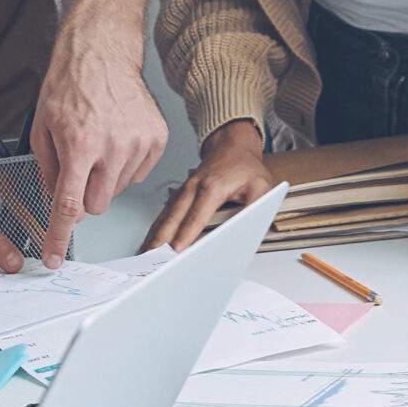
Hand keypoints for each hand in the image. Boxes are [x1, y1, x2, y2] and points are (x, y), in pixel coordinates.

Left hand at [31, 55, 168, 266]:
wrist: (101, 55)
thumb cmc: (69, 87)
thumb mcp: (42, 129)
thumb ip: (48, 171)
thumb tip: (55, 203)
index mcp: (80, 145)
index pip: (69, 205)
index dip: (59, 235)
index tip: (54, 257)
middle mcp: (113, 147)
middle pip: (97, 204)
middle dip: (83, 196)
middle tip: (78, 169)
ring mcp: (139, 143)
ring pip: (117, 190)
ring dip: (104, 178)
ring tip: (98, 143)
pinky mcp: (156, 139)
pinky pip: (137, 174)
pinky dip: (123, 165)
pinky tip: (115, 140)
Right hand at [144, 120, 273, 249]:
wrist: (232, 146)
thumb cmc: (245, 168)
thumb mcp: (261, 185)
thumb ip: (256, 207)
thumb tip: (246, 228)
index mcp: (212, 187)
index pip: (196, 216)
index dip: (185, 234)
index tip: (177, 251)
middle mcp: (193, 188)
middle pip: (174, 218)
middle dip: (162, 239)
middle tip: (153, 260)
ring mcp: (184, 191)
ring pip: (166, 216)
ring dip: (155, 235)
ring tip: (146, 255)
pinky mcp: (181, 194)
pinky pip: (166, 213)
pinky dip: (157, 228)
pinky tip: (151, 242)